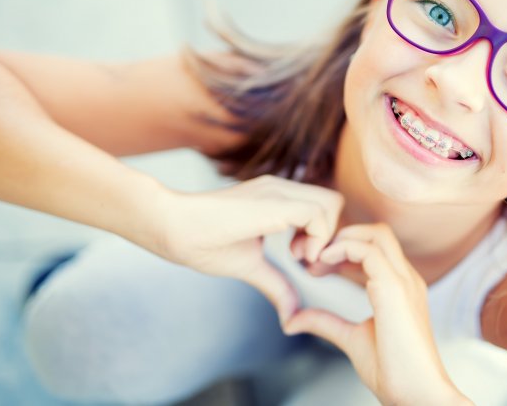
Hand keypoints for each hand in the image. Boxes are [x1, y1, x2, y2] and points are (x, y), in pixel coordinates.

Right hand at [152, 174, 343, 323]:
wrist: (172, 227)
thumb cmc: (202, 242)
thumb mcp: (251, 267)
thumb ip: (276, 284)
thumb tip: (291, 316)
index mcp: (278, 199)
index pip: (323, 208)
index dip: (324, 237)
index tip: (305, 263)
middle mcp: (282, 189)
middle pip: (334, 202)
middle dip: (332, 236)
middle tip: (307, 263)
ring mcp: (279, 192)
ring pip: (332, 203)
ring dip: (326, 237)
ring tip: (300, 259)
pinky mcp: (275, 202)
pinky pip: (319, 213)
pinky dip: (318, 238)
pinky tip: (295, 257)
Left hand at [282, 223, 469, 404]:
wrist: (417, 394)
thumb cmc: (395, 372)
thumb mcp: (352, 339)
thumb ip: (327, 323)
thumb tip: (295, 319)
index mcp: (400, 286)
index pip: (375, 246)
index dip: (343, 247)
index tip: (315, 265)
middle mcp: (406, 278)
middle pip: (377, 232)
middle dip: (342, 234)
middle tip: (311, 255)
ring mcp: (404, 281)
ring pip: (376, 234)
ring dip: (341, 239)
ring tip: (314, 258)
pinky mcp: (395, 289)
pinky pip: (369, 251)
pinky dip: (343, 249)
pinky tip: (323, 263)